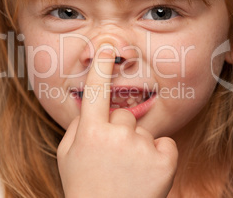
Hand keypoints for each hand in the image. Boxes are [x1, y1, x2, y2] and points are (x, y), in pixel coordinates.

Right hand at [57, 44, 177, 197]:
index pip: (96, 90)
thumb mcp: (67, 157)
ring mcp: (142, 147)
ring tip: (129, 171)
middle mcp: (116, 135)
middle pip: (124, 115)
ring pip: (143, 131)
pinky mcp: (164, 160)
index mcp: (90, 132)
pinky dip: (159, 156)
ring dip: (138, 146)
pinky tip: (146, 174)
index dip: (101, 67)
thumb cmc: (85, 187)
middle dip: (120, 131)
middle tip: (114, 158)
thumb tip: (87, 107)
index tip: (107, 48)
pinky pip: (164, 144)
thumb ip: (76, 127)